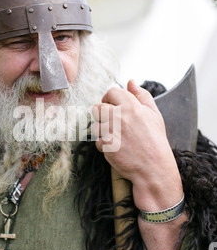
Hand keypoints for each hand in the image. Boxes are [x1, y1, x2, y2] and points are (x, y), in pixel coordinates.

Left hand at [92, 80, 182, 211]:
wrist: (154, 167)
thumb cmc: (155, 141)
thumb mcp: (154, 115)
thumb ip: (142, 96)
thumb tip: (131, 82)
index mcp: (132, 106)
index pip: (111, 92)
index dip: (109, 98)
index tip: (111, 106)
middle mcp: (120, 116)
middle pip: (98, 107)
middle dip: (102, 115)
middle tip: (112, 124)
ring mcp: (111, 131)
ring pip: (96, 125)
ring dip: (102, 131)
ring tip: (117, 137)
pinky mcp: (106, 145)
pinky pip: (97, 141)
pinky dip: (104, 145)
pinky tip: (117, 148)